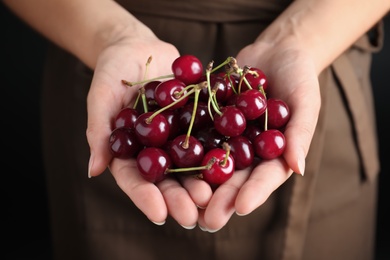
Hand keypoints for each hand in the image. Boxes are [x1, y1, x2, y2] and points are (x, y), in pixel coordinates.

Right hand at [86, 32, 213, 226]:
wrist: (138, 49)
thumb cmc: (111, 73)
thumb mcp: (101, 98)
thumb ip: (98, 131)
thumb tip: (94, 170)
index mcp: (131, 152)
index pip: (136, 181)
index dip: (146, 198)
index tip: (159, 215)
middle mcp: (157, 151)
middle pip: (168, 181)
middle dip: (180, 199)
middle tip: (193, 215)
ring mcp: (179, 138)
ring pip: (191, 166)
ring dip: (202, 183)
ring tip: (213, 197)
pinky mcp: (198, 121)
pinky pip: (209, 135)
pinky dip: (219, 149)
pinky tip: (231, 163)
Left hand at [198, 38, 320, 230]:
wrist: (274, 52)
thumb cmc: (299, 77)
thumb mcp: (305, 102)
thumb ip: (299, 133)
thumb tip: (297, 168)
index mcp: (271, 156)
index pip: (264, 179)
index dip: (253, 193)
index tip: (240, 207)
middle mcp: (246, 152)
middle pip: (233, 179)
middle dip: (220, 198)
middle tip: (206, 219)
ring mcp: (225, 137)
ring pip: (210, 162)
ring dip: (197, 181)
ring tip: (184, 199)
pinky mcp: (208, 120)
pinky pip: (196, 132)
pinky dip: (183, 144)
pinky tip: (167, 157)